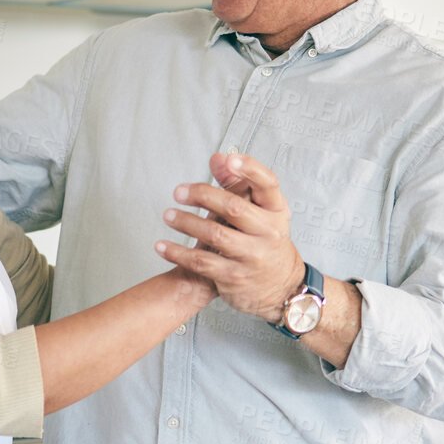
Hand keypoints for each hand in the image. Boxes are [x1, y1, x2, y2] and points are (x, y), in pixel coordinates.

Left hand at [155, 153, 303, 322]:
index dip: (250, 169)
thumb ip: (237, 184)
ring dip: (186, 223)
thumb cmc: (265, 240)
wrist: (281, 286)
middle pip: (234, 208)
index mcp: (275, 210)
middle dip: (203, 196)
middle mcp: (268, 232)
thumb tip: (218, 158)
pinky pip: (201, 262)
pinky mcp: (234, 277)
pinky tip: (162, 246)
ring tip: (168, 215)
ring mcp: (252, 256)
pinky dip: (178, 253)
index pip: (267, 183)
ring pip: (214, 235)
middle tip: (179, 192)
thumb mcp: (260, 211)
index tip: (230, 160)